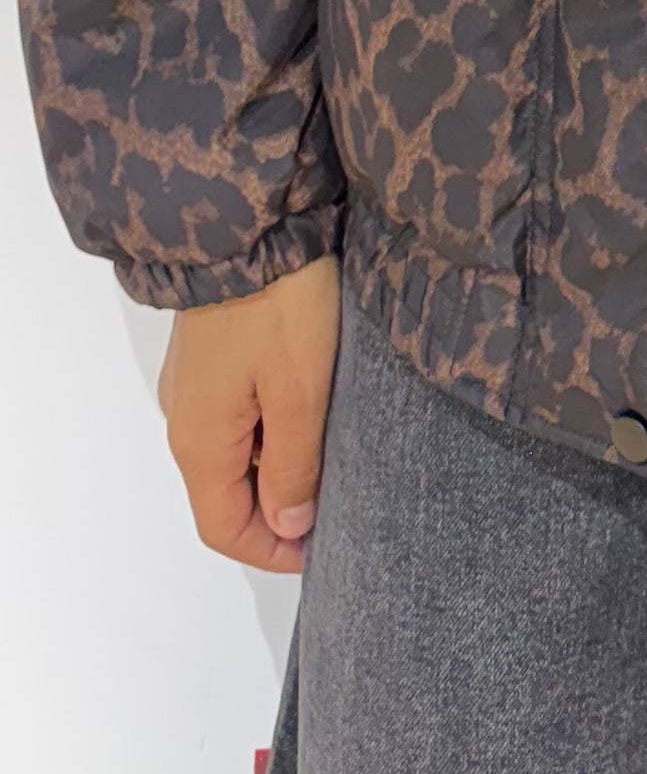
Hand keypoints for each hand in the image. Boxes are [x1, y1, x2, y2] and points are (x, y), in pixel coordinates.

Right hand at [157, 252, 340, 573]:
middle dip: (276, 512)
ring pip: (233, 453)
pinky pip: (236, 416)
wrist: (250, 222)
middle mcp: (184, 418)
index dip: (270, 551)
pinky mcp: (211, 355)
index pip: (222, 527)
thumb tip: (287, 524)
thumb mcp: (299, 392)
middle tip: (336, 506)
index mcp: (200, 440)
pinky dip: (269, 432)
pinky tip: (309, 415)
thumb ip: (292, 464)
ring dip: (275, 469)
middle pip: (224, 493)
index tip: (320, 550)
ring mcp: (194, 385)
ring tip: (331, 461)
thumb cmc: (278, 308)